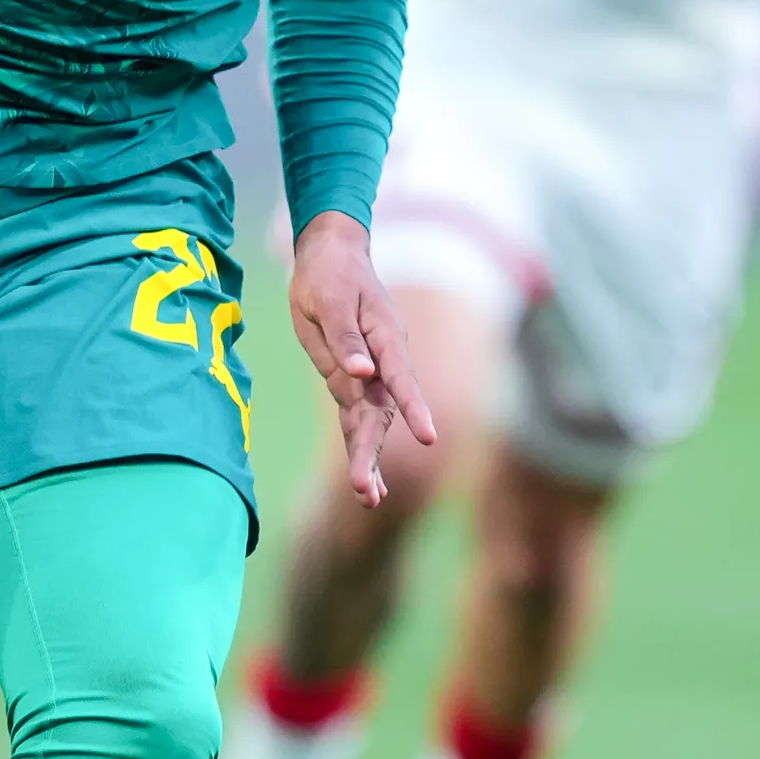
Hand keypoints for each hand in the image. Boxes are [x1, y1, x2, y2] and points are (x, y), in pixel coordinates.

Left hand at [284, 211, 434, 505]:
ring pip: (373, 424)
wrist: (329, 259)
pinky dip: (361, 450)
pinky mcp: (353, 383)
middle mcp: (385, 363)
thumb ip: (347, 338)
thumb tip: (363, 372)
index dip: (414, 408)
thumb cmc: (331, 275)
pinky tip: (370, 487)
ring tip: (369, 499)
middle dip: (375, 453)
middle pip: (384, 414)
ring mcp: (372, 375)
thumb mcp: (331, 301)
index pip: (402, 379)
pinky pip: (357, 420)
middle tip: (368, 492)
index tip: (429, 437)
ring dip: (370, 460)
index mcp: (385, 339)